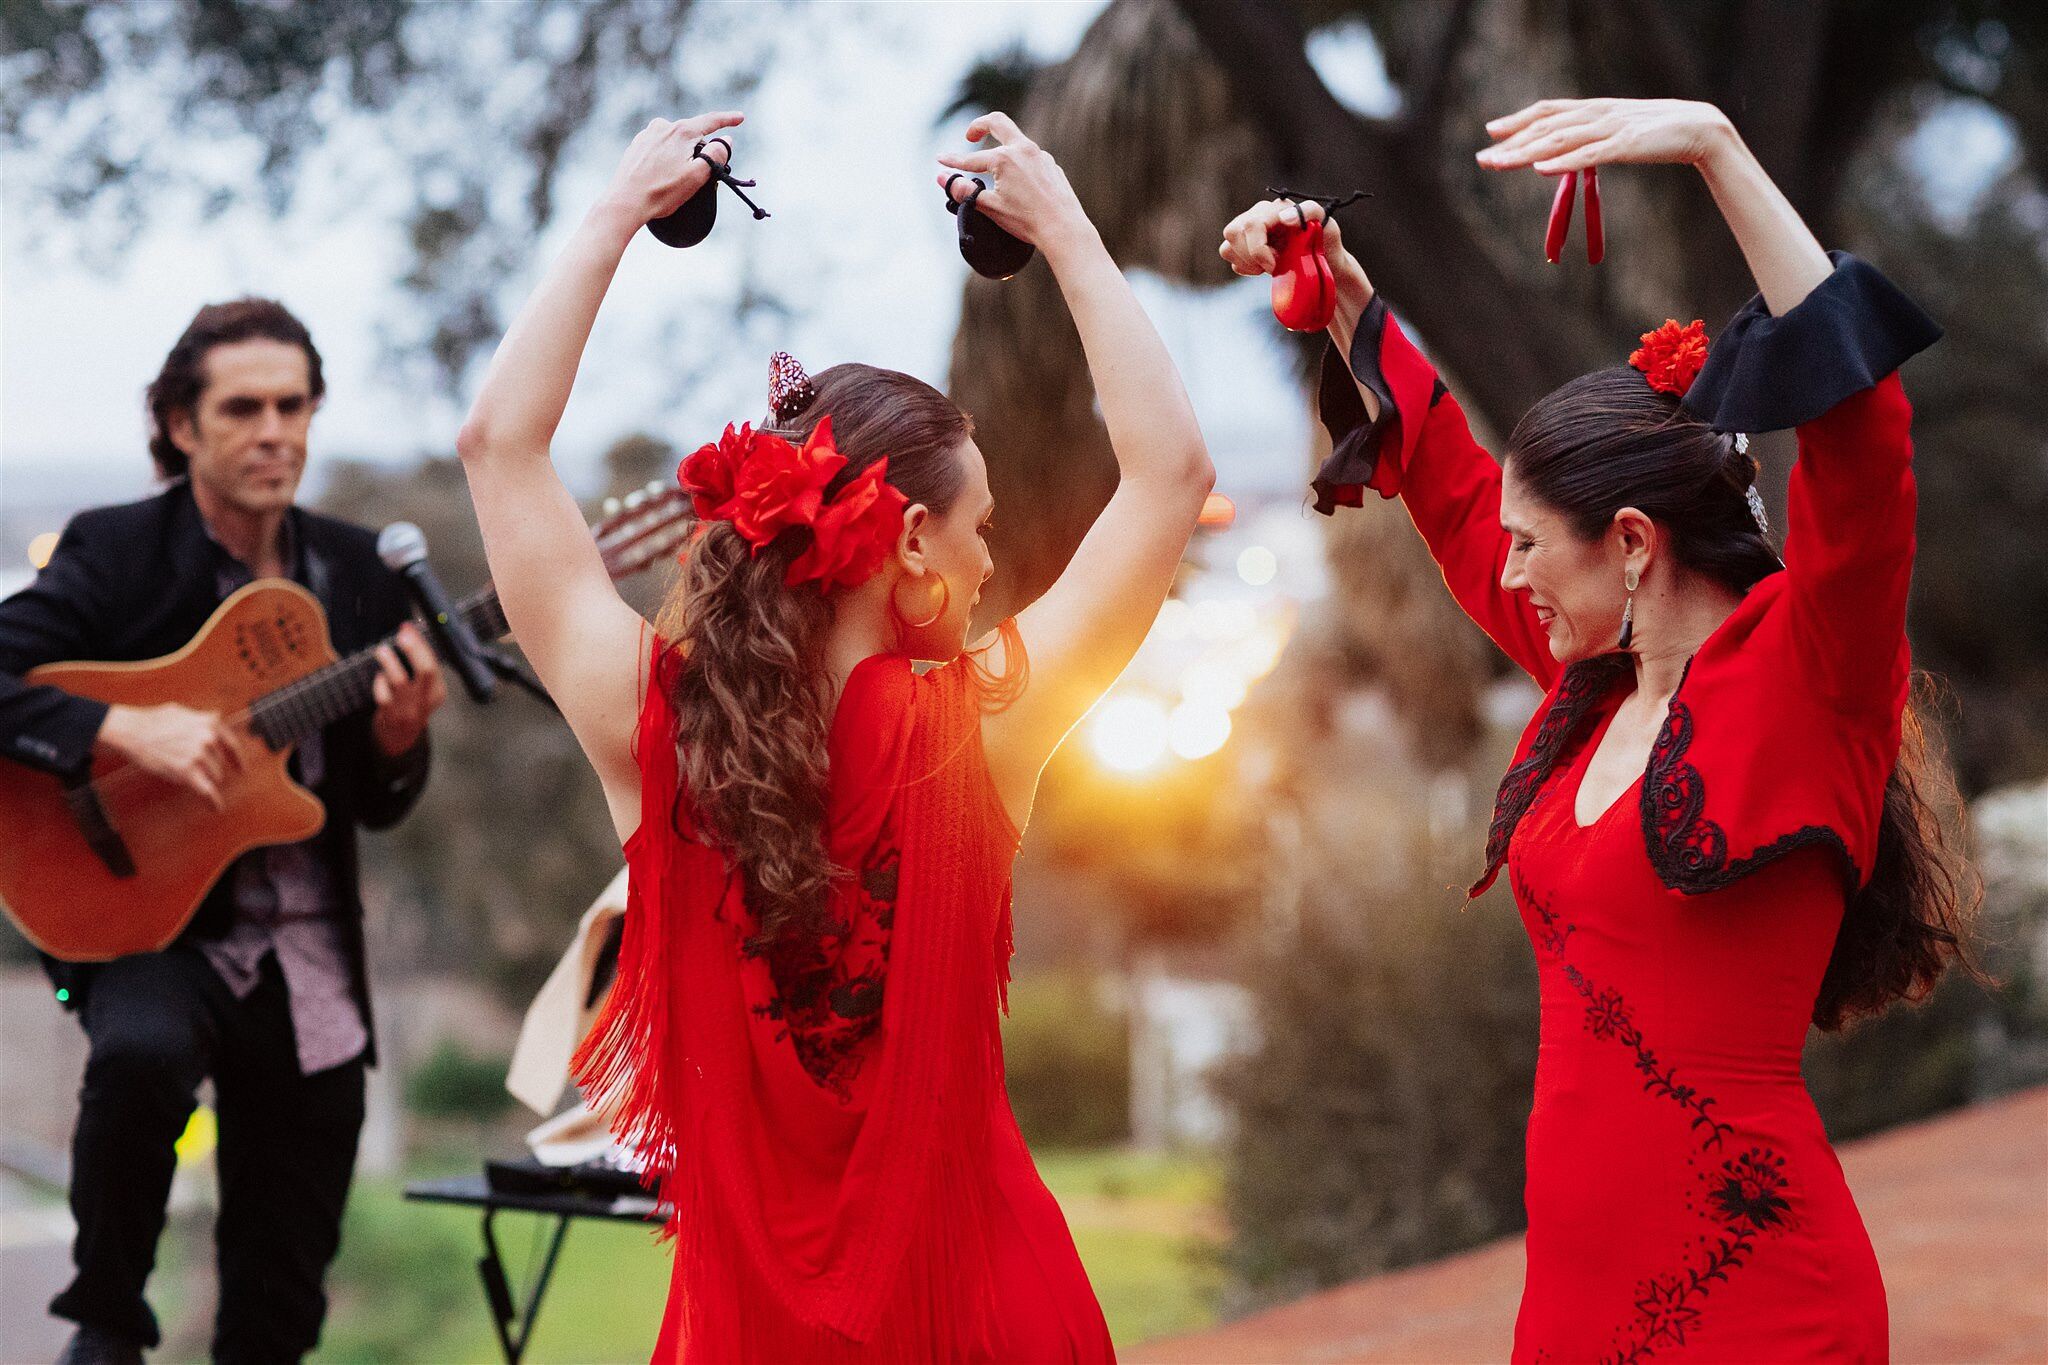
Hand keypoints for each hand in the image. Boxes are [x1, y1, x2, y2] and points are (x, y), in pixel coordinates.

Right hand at [98, 702, 245, 810]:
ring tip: (179, 770)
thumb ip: (202, 718)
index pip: (232, 745)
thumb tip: (217, 716)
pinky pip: (206, 791)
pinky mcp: (187, 771)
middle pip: (218, 764)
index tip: (240, 769)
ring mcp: (199, 755)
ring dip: (201, 778)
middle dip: (207, 768)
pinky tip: (216, 808)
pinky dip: (213, 801)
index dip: (237, 759)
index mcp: (210, 724)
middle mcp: (208, 738)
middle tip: (188, 765)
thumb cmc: (153, 721)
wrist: (131, 731)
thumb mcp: (183, 712)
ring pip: (212, 776)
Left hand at [369, 623, 446, 758]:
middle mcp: (426, 699)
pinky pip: (383, 694)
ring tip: (382, 651)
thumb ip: (418, 664)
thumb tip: (407, 630)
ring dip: (389, 663)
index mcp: (438, 691)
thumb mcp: (422, 688)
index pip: (434, 662)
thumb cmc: (409, 705)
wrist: (400, 738)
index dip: (420, 643)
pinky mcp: (391, 715)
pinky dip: (379, 682)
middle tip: (402, 634)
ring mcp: (409, 708)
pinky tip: (379, 677)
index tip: (408, 627)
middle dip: (414, 649)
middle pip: (426, 670)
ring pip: (400, 681)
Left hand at [601, 111, 745, 224]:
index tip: (740, 118)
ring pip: (676, 142)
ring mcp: (647, 135)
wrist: (625, 202)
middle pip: (693, 135)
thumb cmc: (662, 192)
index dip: (728, 119)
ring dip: (683, 156)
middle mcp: (663, 127)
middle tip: (700, 177)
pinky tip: (661, 177)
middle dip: (701, 151)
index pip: (710, 121)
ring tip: (676, 181)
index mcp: (680, 131)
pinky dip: (667, 159)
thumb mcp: (697, 176)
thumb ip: (716, 155)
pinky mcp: (637, 146)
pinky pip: (661, 148)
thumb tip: (726, 140)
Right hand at [936, 112, 1094, 258]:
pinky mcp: (1052, 166)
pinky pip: (1032, 158)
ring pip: (1017, 142)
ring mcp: (1041, 156)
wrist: (1064, 229)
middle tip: (970, 135)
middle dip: (980, 125)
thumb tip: (943, 178)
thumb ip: (964, 191)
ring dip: (1002, 147)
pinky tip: (1019, 183)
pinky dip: (1019, 164)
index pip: (971, 159)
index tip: (941, 159)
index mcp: (1005, 159)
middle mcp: (1024, 150)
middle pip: (998, 122)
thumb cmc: (1027, 220)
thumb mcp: (990, 207)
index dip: (953, 161)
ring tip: (994, 166)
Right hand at [1219, 197, 1370, 293]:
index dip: (1258, 249)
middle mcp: (1257, 215)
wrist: (1323, 261)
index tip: (1274, 264)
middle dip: (1251, 256)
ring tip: (1270, 264)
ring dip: (1248, 263)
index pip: (1251, 225)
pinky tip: (1263, 266)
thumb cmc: (1324, 240)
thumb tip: (1284, 218)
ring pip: (1227, 247)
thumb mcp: (1324, 221)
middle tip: (1273, 264)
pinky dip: (1245, 268)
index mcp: (1274, 209)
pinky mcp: (1243, 248)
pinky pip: (1231, 258)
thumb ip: (1309, 210)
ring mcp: (1247, 231)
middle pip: (1233, 233)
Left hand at [1476, 98, 1736, 174]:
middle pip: (1545, 128)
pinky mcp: (1625, 147)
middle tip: (1482, 159)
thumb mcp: (1618, 132)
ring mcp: (1610, 130)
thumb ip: (1593, 138)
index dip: (1518, 119)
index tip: (1491, 130)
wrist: (1699, 128)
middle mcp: (1597, 115)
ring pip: (1559, 142)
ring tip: (1499, 164)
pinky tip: (1540, 168)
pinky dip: (1563, 162)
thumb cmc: (1657, 133)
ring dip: (1526, 154)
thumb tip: (1569, 151)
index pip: (1548, 111)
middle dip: (1511, 144)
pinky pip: (1588, 156)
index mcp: (1595, 109)